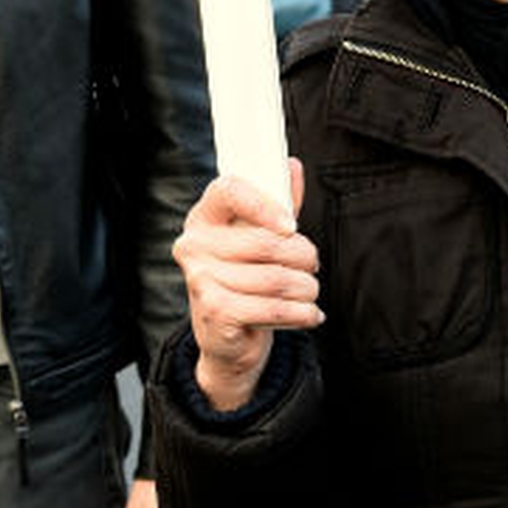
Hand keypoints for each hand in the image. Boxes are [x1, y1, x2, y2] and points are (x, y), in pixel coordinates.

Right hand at [172, 161, 319, 413]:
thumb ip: (276, 204)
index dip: (265, 206)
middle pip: (266, 242)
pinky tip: (309, 314)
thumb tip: (291, 166)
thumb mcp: (259, 239)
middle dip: (304, 257)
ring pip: (276, 278)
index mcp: (204, 217)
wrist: (227, 341)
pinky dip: (302, 313)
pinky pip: (274, 307)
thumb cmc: (245, 282)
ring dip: (307, 288)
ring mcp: (200, 278)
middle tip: (313, 266)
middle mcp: (194, 245)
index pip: (230, 191)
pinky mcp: (214, 311)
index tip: (292, 226)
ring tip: (310, 292)